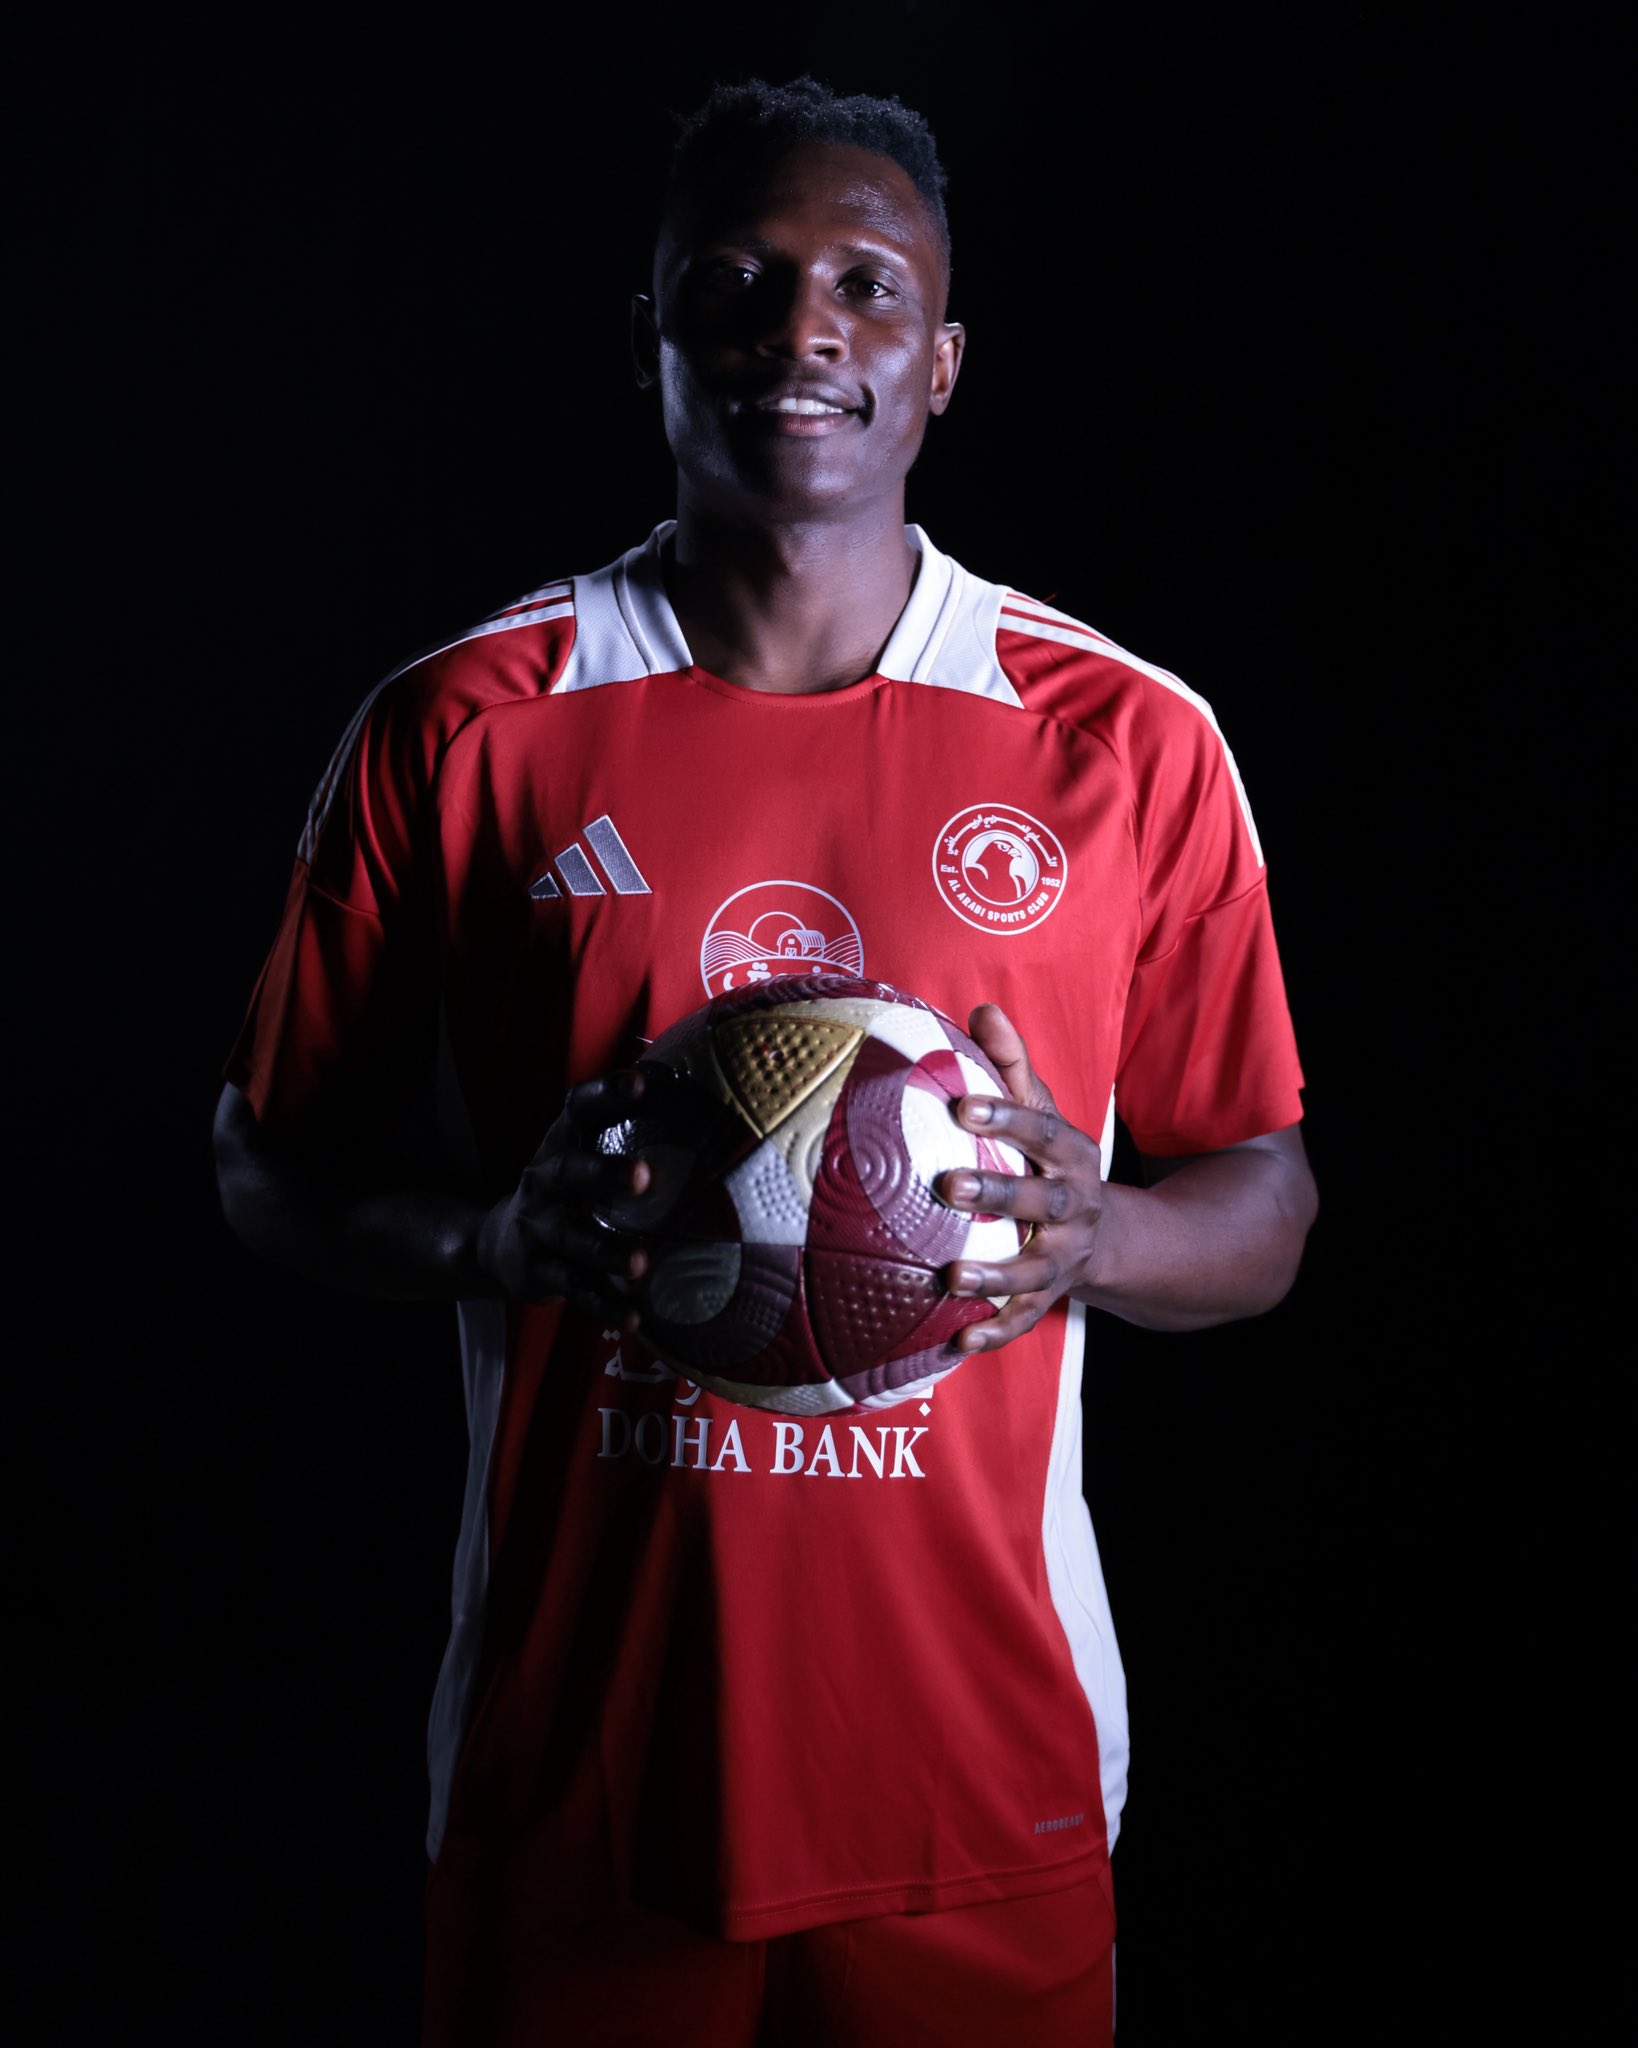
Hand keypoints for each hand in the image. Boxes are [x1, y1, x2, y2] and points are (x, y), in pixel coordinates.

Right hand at [475, 1071, 650, 1322]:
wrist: (495, 1244)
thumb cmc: (562, 1188)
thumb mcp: (579, 1151)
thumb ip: (620, 1125)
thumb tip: (677, 1079)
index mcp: (560, 1144)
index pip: (578, 1110)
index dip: (605, 1095)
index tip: (640, 1084)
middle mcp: (544, 1182)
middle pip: (570, 1173)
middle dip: (604, 1174)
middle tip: (644, 1176)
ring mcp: (539, 1229)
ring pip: (574, 1241)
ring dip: (608, 1251)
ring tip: (641, 1262)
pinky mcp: (540, 1273)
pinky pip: (577, 1290)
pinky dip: (605, 1305)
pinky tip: (634, 1316)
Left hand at [936, 1004, 1105, 1353]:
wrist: (1109, 1235)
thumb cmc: (1049, 1159)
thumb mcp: (1043, 1111)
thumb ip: (1012, 1065)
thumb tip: (981, 1009)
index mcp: (1068, 1153)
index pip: (1038, 1130)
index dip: (1004, 1116)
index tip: (962, 1104)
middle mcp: (1073, 1206)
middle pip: (1041, 1200)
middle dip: (998, 1196)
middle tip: (948, 1186)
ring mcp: (1064, 1255)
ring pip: (1034, 1268)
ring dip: (996, 1275)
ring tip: (952, 1277)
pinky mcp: (1049, 1296)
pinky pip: (1025, 1319)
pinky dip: (995, 1333)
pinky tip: (959, 1342)